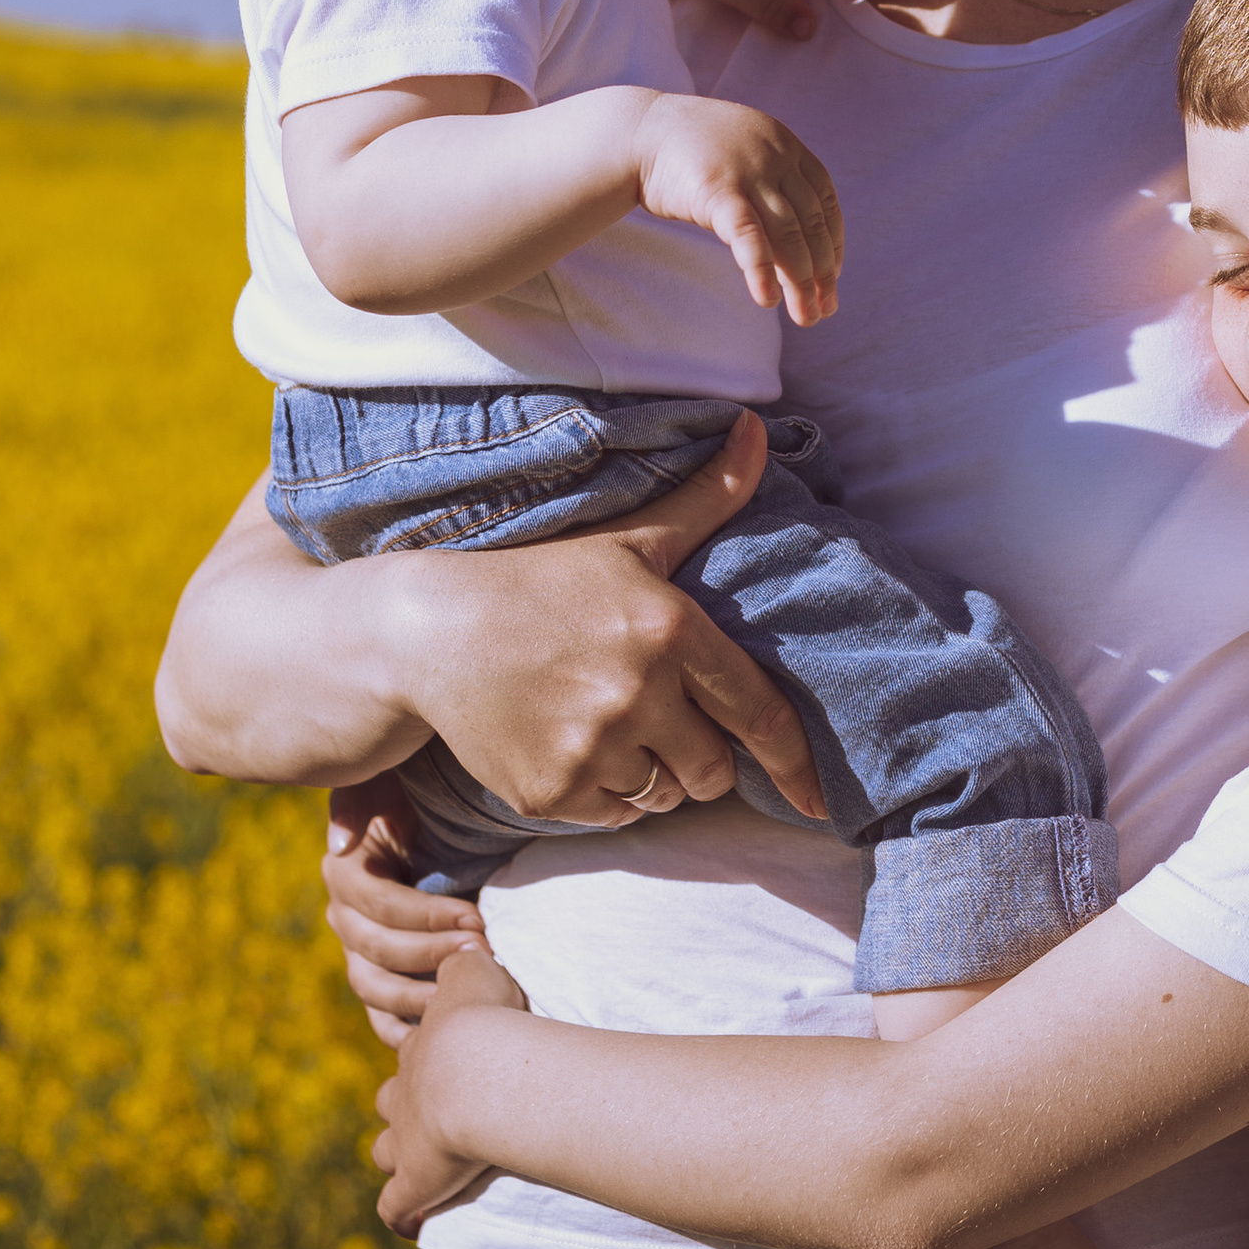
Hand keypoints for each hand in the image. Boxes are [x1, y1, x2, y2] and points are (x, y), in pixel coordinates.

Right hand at [325, 775, 491, 1048]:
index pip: (381, 906)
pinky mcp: (377, 979)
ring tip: (470, 993)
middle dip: (433, 954)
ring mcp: (357, 953)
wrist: (437, 823)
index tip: (477, 918)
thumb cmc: (416, 796)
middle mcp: (343, 917)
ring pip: (375, 989)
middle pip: (378, 952)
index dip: (427, 916)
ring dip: (422, 996)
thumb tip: (339, 844)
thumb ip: (357, 803)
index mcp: (345, 874)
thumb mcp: (385, 784)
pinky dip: (404, 1029)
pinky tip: (437, 1036)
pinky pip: (380, 1016)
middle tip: (484, 953)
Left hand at [374, 944, 528, 1231]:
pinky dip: (402, 1214)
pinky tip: (412, 1222)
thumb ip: (471, 959)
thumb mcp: (478, 969)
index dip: (431, 1060)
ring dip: (403, 1158)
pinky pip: (396, 1206)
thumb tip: (470, 941)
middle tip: (438, 1117)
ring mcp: (406, 1138)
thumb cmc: (486, 1017)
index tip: (448, 1067)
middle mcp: (407, 1091)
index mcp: (424, 1046)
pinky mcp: (414, 1181)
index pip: (418, 1051)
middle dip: (407, 1109)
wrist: (473, 1067)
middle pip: (392, 1101)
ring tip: (428, 1170)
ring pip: (388, 1150)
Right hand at [375, 407, 823, 830]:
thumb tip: (762, 431)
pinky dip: (605, 796)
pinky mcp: (552, 792)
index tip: (817, 800)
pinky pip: (614, 817)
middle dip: (700, 756)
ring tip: (608, 725)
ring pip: (664, 796)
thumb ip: (708, 499)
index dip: (793, 761)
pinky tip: (572, 745)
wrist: (432, 633)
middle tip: (658, 719)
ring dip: (652, 776)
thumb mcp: (628, 540)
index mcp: (669, 631)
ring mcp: (592, 747)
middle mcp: (638, 693)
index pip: (757, 712)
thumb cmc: (542, 581)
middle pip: (713, 770)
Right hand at [633, 96, 844, 325]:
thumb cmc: (692, 152)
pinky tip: (768, 301)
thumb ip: (773, 187)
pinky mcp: (718, 191)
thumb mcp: (744, 158)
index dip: (833, 242)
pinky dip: (761, 271)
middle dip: (822, 272)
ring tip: (806, 317)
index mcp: (787, 145)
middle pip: (812, 224)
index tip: (831, 276)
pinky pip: (749, 237)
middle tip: (825, 309)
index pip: (826, 201)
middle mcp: (775, 157)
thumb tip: (799, 243)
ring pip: (788, 236)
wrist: (638, 133)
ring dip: (800, 283)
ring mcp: (747, 173)